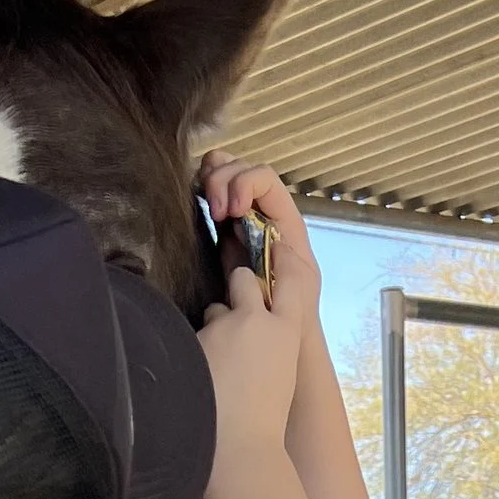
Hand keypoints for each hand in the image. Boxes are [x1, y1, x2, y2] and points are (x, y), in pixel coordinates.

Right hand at [196, 153, 318, 317]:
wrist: (277, 332)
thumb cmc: (294, 311)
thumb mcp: (298, 285)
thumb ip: (285, 259)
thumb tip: (267, 235)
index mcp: (285, 219)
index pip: (265, 178)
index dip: (245, 183)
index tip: (232, 211)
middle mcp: (263, 210)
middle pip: (241, 167)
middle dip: (223, 179)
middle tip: (216, 212)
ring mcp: (242, 216)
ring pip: (223, 171)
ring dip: (211, 180)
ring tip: (209, 207)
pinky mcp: (223, 228)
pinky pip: (210, 193)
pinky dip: (201, 189)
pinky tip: (200, 206)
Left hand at [197, 263, 302, 470]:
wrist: (241, 452)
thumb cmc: (266, 428)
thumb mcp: (281, 380)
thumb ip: (269, 350)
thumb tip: (255, 342)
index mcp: (287, 332)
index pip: (292, 279)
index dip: (283, 261)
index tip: (277, 251)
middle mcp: (255, 320)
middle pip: (242, 280)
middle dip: (236, 291)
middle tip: (232, 318)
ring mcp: (221, 328)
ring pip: (212, 313)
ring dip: (212, 330)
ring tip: (212, 370)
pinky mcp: (193, 341)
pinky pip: (190, 336)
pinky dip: (192, 352)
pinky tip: (195, 378)